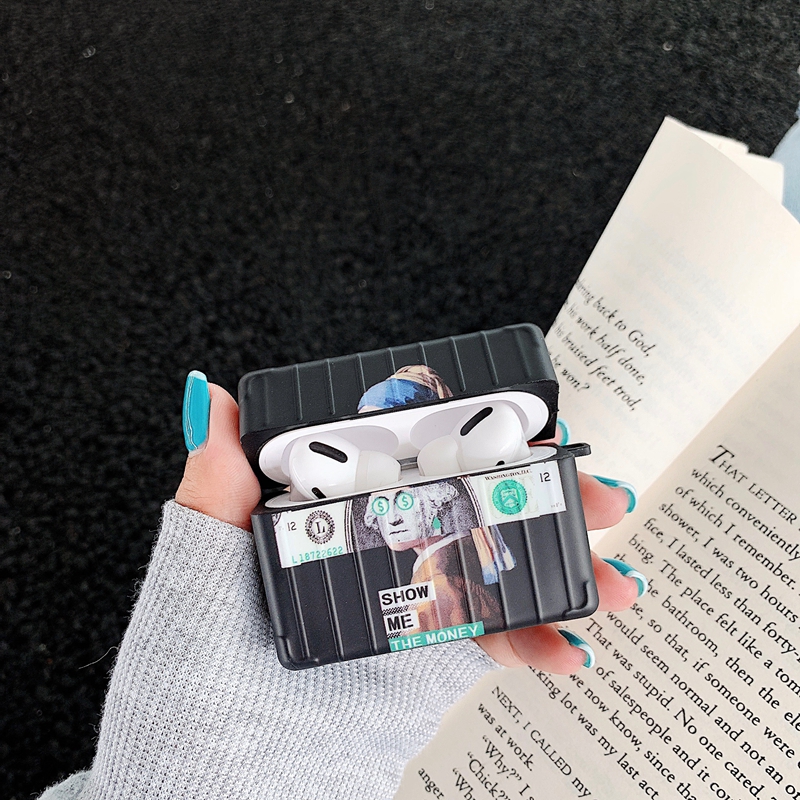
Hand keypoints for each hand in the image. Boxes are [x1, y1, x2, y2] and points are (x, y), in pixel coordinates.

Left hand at [176, 382, 641, 672]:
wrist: (217, 760)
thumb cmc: (196, 653)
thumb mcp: (205, 553)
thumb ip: (216, 478)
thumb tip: (214, 398)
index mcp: (341, 502)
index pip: (421, 453)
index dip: (486, 438)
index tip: (538, 434)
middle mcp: (383, 541)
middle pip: (481, 505)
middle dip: (552, 499)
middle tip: (601, 497)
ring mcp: (411, 596)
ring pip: (502, 568)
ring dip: (567, 571)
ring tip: (615, 583)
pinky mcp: (426, 652)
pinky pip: (491, 638)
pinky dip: (536, 643)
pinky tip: (566, 648)